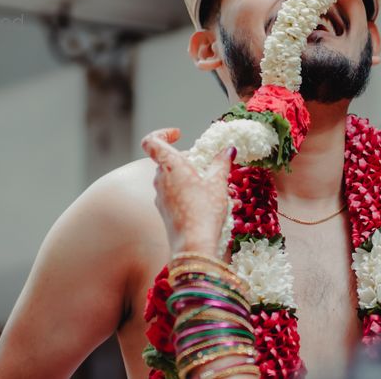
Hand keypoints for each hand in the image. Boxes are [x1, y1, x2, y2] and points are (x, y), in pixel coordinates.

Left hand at [141, 128, 234, 257]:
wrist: (193, 246)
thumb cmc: (204, 211)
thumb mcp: (218, 182)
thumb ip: (222, 162)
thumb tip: (228, 149)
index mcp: (170, 166)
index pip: (152, 141)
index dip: (163, 133)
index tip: (179, 134)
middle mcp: (159, 179)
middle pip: (167, 159)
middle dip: (187, 158)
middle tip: (207, 164)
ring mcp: (159, 196)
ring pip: (171, 176)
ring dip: (188, 175)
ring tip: (211, 184)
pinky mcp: (164, 210)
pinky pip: (173, 192)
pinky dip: (186, 189)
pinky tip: (205, 200)